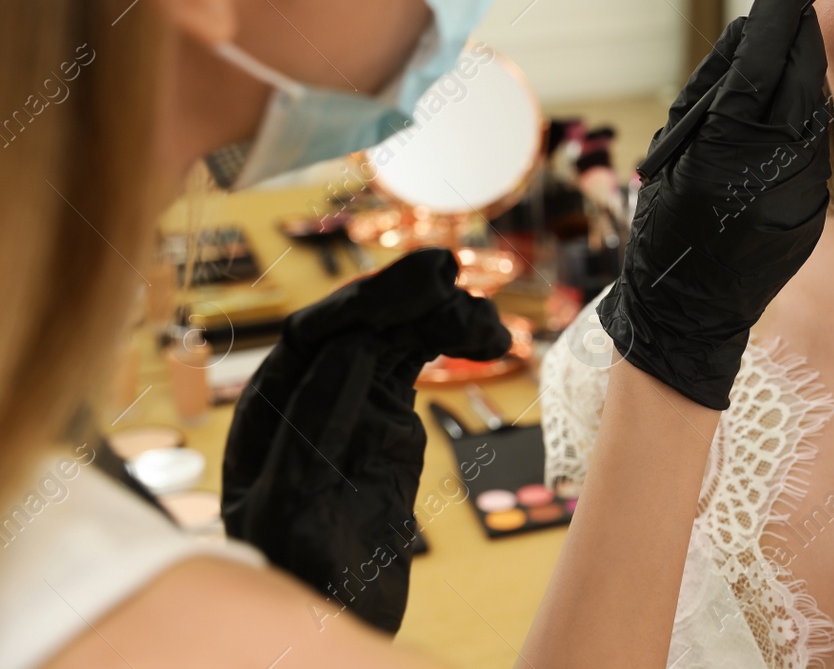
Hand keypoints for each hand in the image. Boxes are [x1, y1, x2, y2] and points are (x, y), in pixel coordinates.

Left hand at [221, 247, 508, 632]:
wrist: (334, 628)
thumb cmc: (301, 578)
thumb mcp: (298, 509)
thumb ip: (316, 426)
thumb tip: (355, 347)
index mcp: (270, 415)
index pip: (313, 337)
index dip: (367, 301)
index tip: (425, 283)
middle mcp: (306, 401)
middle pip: (357, 326)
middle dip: (407, 299)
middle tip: (458, 280)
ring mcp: (350, 410)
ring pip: (394, 339)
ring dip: (440, 319)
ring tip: (490, 324)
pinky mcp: (387, 425)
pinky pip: (416, 365)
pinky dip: (450, 345)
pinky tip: (484, 339)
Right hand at [597, 0, 831, 408]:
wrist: (690, 312)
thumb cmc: (665, 230)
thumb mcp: (674, 152)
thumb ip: (712, 91)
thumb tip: (746, 34)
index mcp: (728, 150)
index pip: (765, 63)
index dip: (777, 15)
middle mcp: (775, 168)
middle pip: (801, 80)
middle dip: (801, 34)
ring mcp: (802, 190)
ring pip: (813, 109)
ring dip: (804, 72)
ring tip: (791, 43)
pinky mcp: (815, 206)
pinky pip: (813, 144)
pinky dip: (802, 115)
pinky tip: (791, 102)